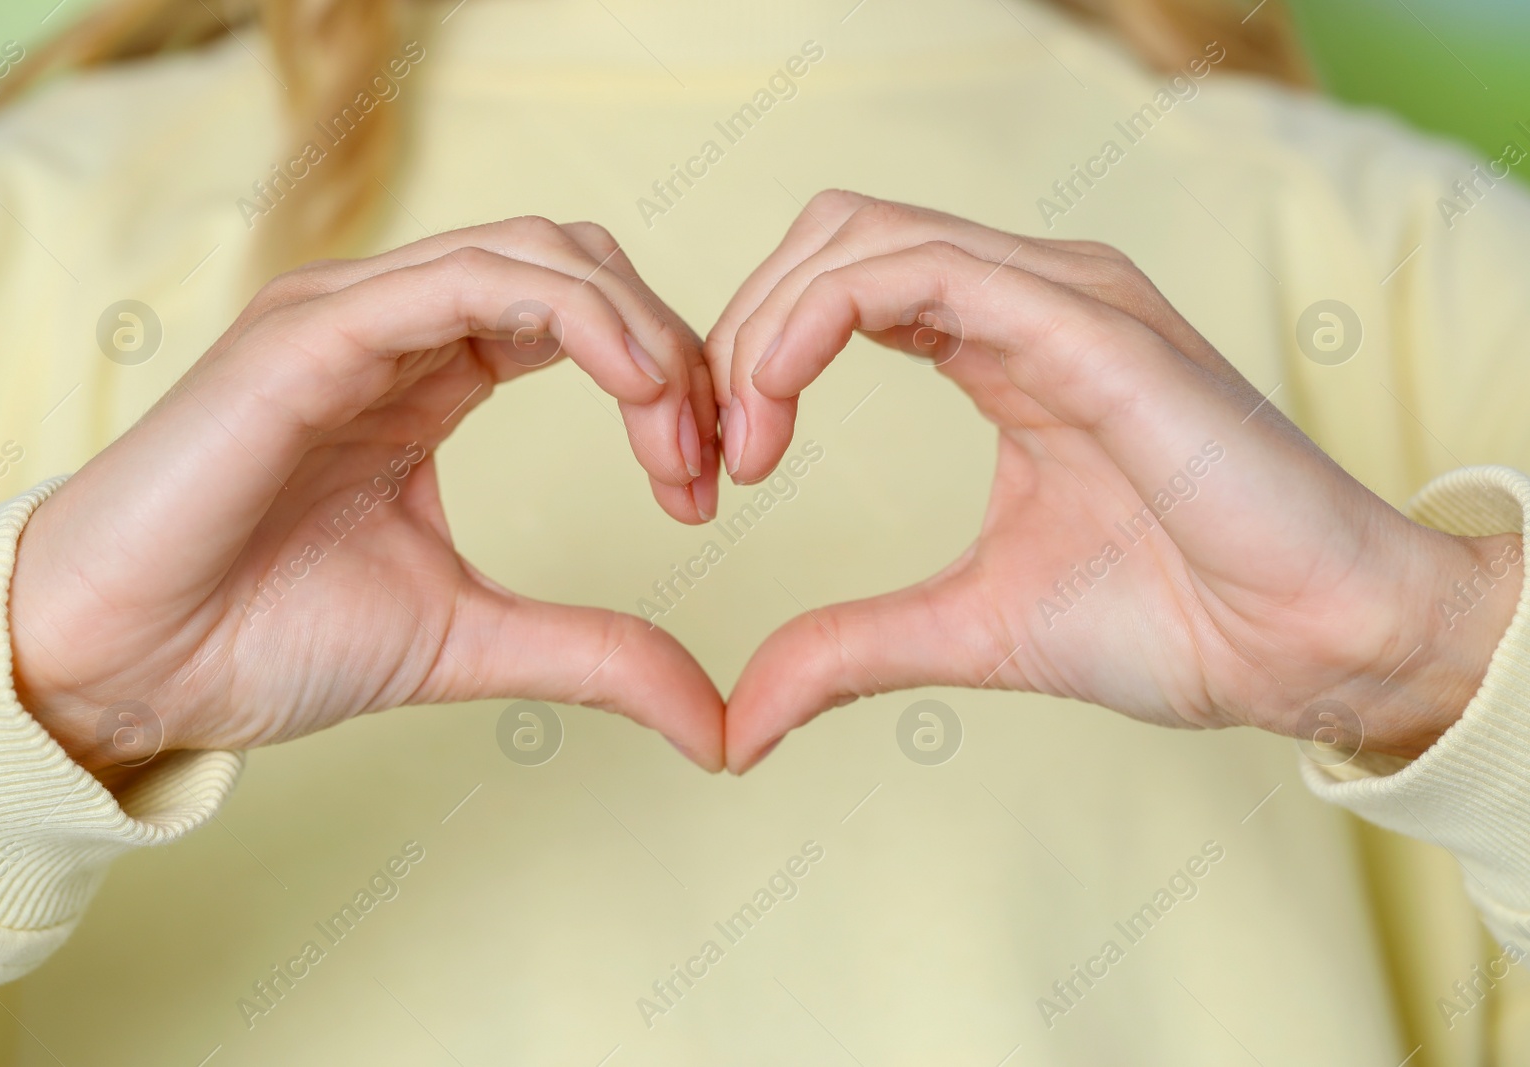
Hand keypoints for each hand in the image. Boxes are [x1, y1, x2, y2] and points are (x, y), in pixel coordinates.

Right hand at [10, 217, 726, 774]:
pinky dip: (575, 317)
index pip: (585, 318)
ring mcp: (355, 315)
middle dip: (672, 352)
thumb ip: (596, 655)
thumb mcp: (474, 637)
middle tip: (704, 464)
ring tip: (677, 436)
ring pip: (539, 252)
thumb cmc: (268, 635)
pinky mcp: (315, 329)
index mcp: (432, 375)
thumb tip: (714, 724)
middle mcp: (399, 325)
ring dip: (639, 332)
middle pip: (581, 266)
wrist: (136, 668)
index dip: (669, 383)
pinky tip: (631, 389)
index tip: (703, 488)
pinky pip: (469, 278)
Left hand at [708, 191, 1522, 772]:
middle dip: (738, 331)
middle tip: (705, 454)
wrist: (1308, 649)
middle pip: (831, 238)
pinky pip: (922, 270)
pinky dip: (818, 322)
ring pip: (863, 234)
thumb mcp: (966, 628)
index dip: (750, 359)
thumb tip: (736, 722)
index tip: (710, 470)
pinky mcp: (1092, 326)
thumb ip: (847, 649)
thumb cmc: (1174, 620)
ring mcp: (1064, 299)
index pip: (840, 287)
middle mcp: (1029, 298)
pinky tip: (776, 412)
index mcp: (1002, 345)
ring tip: (739, 443)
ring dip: (765, 326)